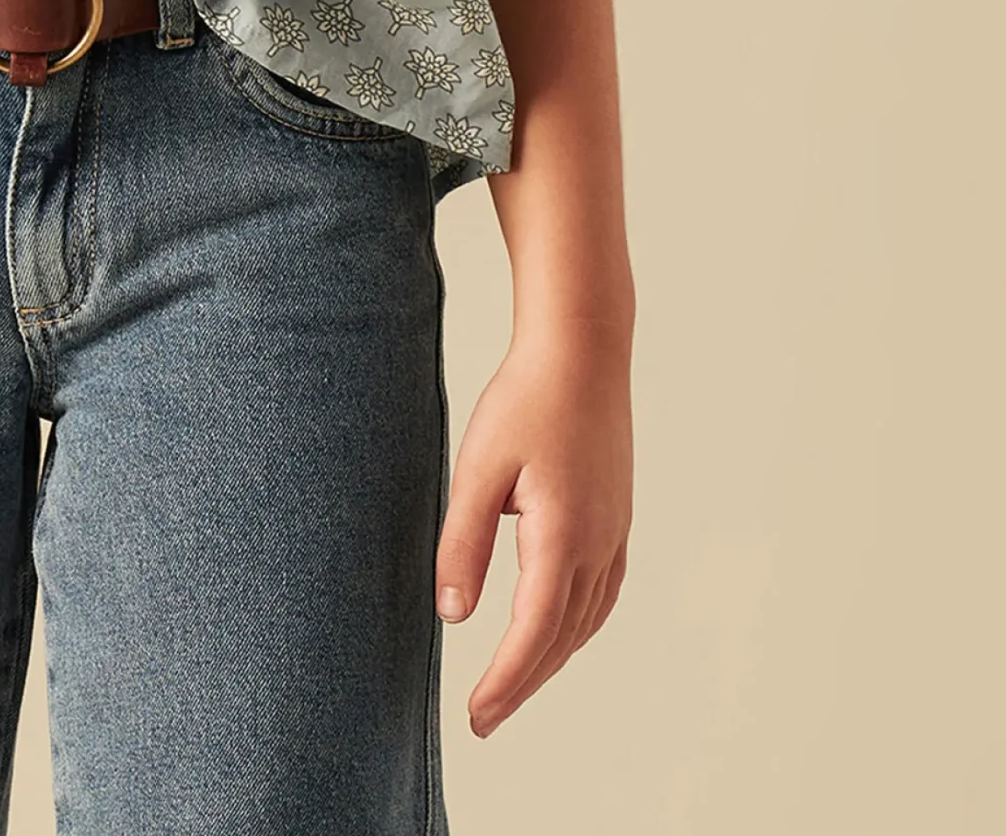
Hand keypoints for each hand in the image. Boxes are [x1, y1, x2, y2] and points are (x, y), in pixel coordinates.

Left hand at [434, 326, 632, 737]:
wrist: (583, 349)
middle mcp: (598, 545)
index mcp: (563, 537)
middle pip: (562, 639)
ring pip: (585, 621)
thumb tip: (451, 614)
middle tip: (485, 718)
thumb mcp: (478, 468)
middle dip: (524, 683)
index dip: (506, 682)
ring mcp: (614, 533)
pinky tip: (552, 628)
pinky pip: (599, 594)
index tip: (478, 718)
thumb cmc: (525, 398)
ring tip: (511, 683)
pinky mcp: (616, 518)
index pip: (532, 633)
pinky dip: (573, 626)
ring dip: (550, 658)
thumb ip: (463, 543)